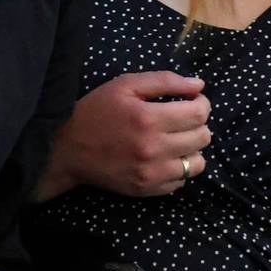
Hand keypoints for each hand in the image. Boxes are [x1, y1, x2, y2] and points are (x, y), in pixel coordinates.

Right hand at [39, 72, 211, 198]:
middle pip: (203, 138)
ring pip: (198, 164)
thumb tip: (199, 85)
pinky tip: (163, 158)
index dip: (202, 104)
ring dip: (192, 149)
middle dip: (198, 125)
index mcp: (148, 119)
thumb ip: (165, 81)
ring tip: (176, 141)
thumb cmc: (96, 111)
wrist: (67, 150)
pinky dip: (178, 168)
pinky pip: (181, 181)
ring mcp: (151, 173)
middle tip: (182, 120)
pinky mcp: (147, 189)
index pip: (199, 114)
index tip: (192, 102)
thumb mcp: (125, 85)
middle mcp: (153, 149)